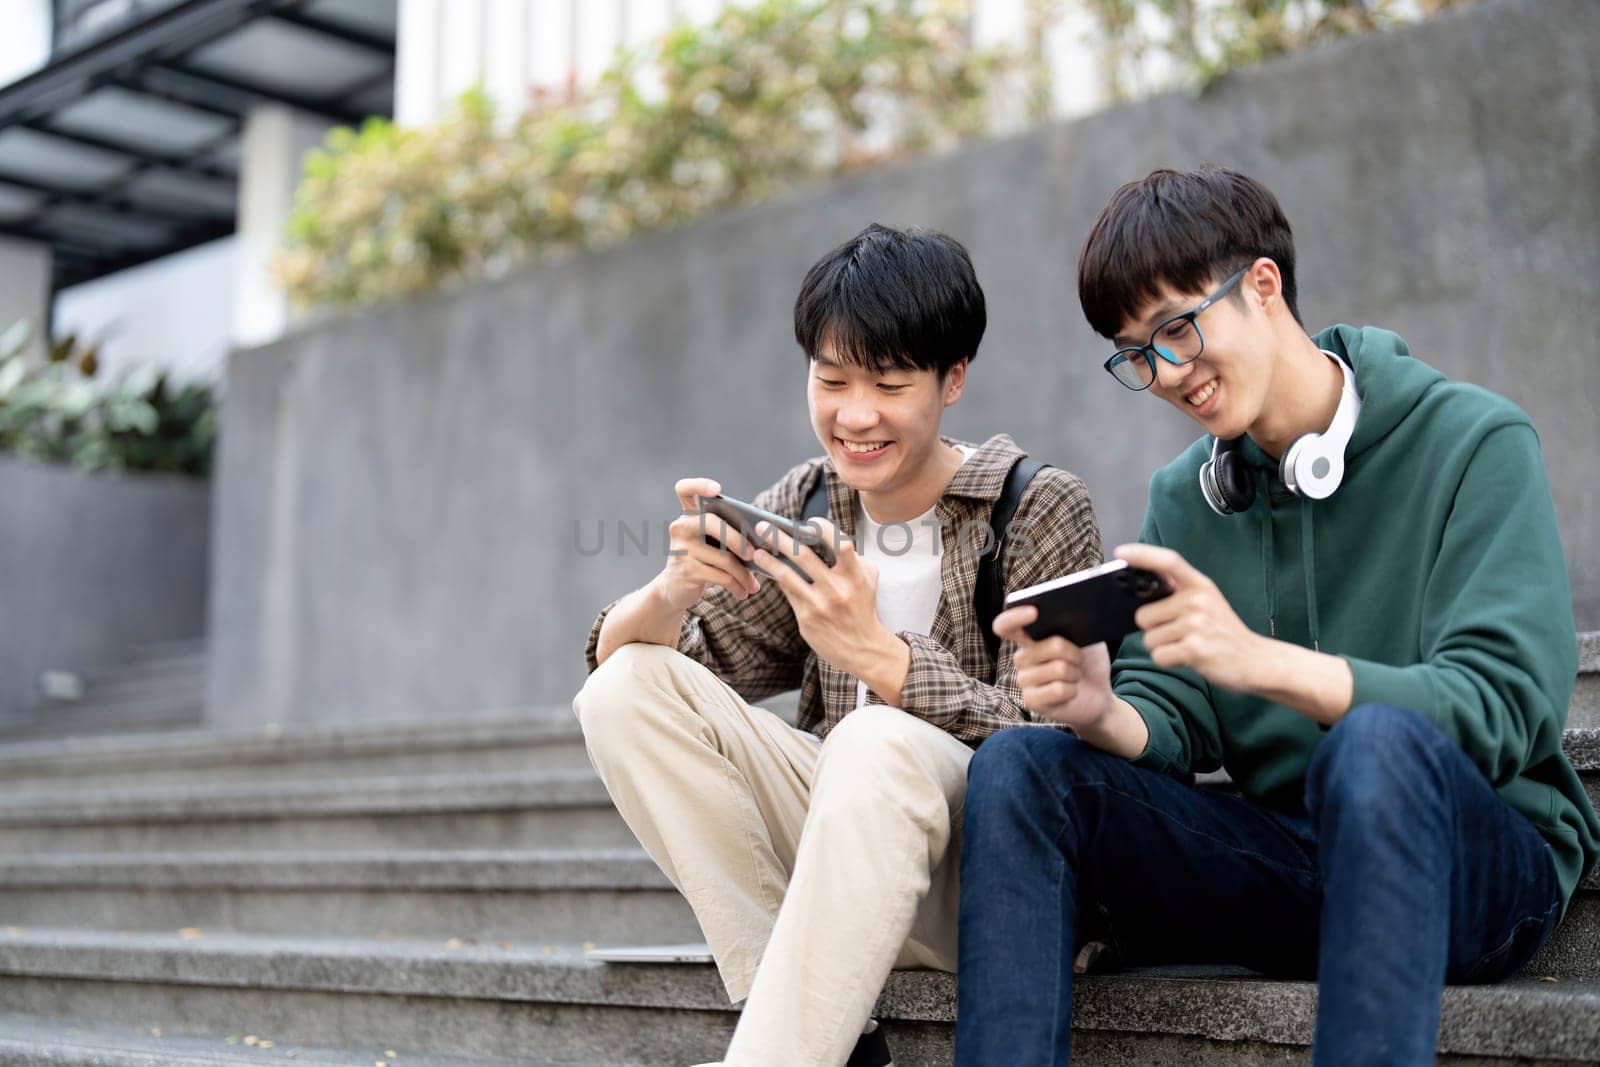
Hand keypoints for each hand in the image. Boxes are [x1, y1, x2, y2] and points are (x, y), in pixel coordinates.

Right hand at [653, 477, 762, 612]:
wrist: (675, 589)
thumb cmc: (704, 560)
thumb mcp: (714, 543)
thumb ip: (730, 533)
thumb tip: (765, 539)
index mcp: (689, 514)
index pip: (685, 490)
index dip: (699, 485)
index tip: (717, 489)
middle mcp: (681, 527)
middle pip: (712, 523)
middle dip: (738, 539)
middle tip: (754, 555)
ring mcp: (681, 549)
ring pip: (723, 557)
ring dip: (744, 574)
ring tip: (755, 585)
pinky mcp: (686, 571)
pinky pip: (721, 576)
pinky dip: (737, 586)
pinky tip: (744, 592)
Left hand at [750, 516, 900, 677]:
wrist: (864, 649)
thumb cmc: (863, 608)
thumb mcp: (868, 580)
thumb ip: (852, 559)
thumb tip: (826, 539)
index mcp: (854, 576)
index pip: (840, 544)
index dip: (822, 529)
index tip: (808, 523)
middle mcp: (837, 589)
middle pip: (803, 555)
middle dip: (778, 538)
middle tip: (762, 527)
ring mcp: (820, 605)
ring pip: (787, 575)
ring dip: (768, 560)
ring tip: (757, 551)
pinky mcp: (807, 618)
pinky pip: (788, 592)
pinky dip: (778, 578)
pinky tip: (769, 570)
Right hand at [992, 606, 1113, 728]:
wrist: (1097, 696)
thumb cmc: (1088, 663)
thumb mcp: (1087, 639)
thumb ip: (1075, 625)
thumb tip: (1074, 616)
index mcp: (1028, 637)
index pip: (1006, 625)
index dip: (1015, 617)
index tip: (1034, 612)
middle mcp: (1021, 657)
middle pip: (1054, 645)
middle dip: (1076, 653)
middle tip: (1079, 660)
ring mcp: (1024, 679)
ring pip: (1059, 668)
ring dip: (1075, 673)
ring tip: (1074, 677)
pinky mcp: (1031, 700)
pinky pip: (1059, 689)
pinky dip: (1073, 690)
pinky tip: (1071, 692)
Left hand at [1117, 543, 1262, 691]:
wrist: (1253, 660)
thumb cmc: (1221, 631)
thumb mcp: (1206, 601)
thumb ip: (1177, 592)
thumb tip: (1137, 591)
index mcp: (1200, 585)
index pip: (1169, 561)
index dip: (1142, 555)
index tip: (1121, 553)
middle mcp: (1198, 600)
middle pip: (1143, 615)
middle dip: (1153, 628)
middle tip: (1179, 632)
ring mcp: (1197, 624)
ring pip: (1149, 639)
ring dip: (1162, 646)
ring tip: (1186, 644)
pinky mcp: (1195, 649)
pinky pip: (1158, 656)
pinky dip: (1168, 661)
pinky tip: (1188, 657)